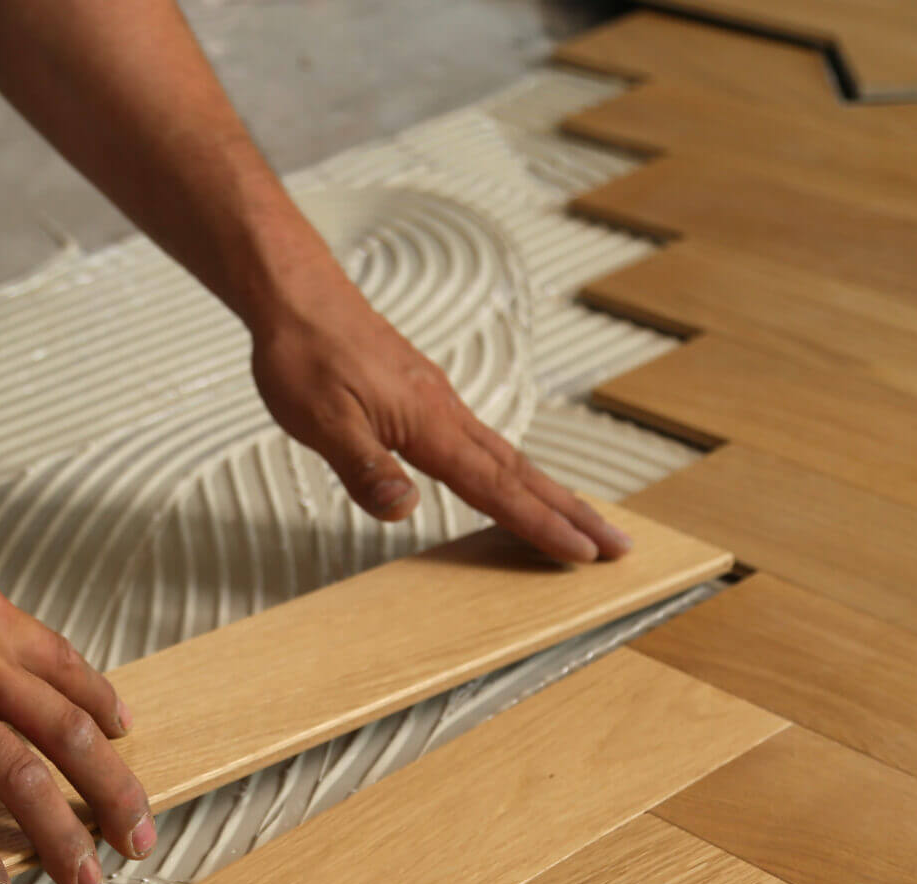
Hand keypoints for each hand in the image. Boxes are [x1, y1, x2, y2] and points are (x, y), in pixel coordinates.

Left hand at [249, 276, 632, 562]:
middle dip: (572, 512)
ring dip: (549, 492)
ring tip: (583, 520)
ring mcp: (438, 401)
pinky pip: (482, 441)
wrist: (298, 297)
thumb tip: (405, 510)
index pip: (494, 486)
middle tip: (618, 545)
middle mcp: (445, 411)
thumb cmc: (305, 354)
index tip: (582, 552)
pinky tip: (511, 479)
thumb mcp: (321, 420)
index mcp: (428, 423)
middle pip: (521, 472)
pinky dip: (512, 470)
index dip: (538, 523)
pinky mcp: (424, 394)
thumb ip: (364, 467)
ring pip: (507, 455)